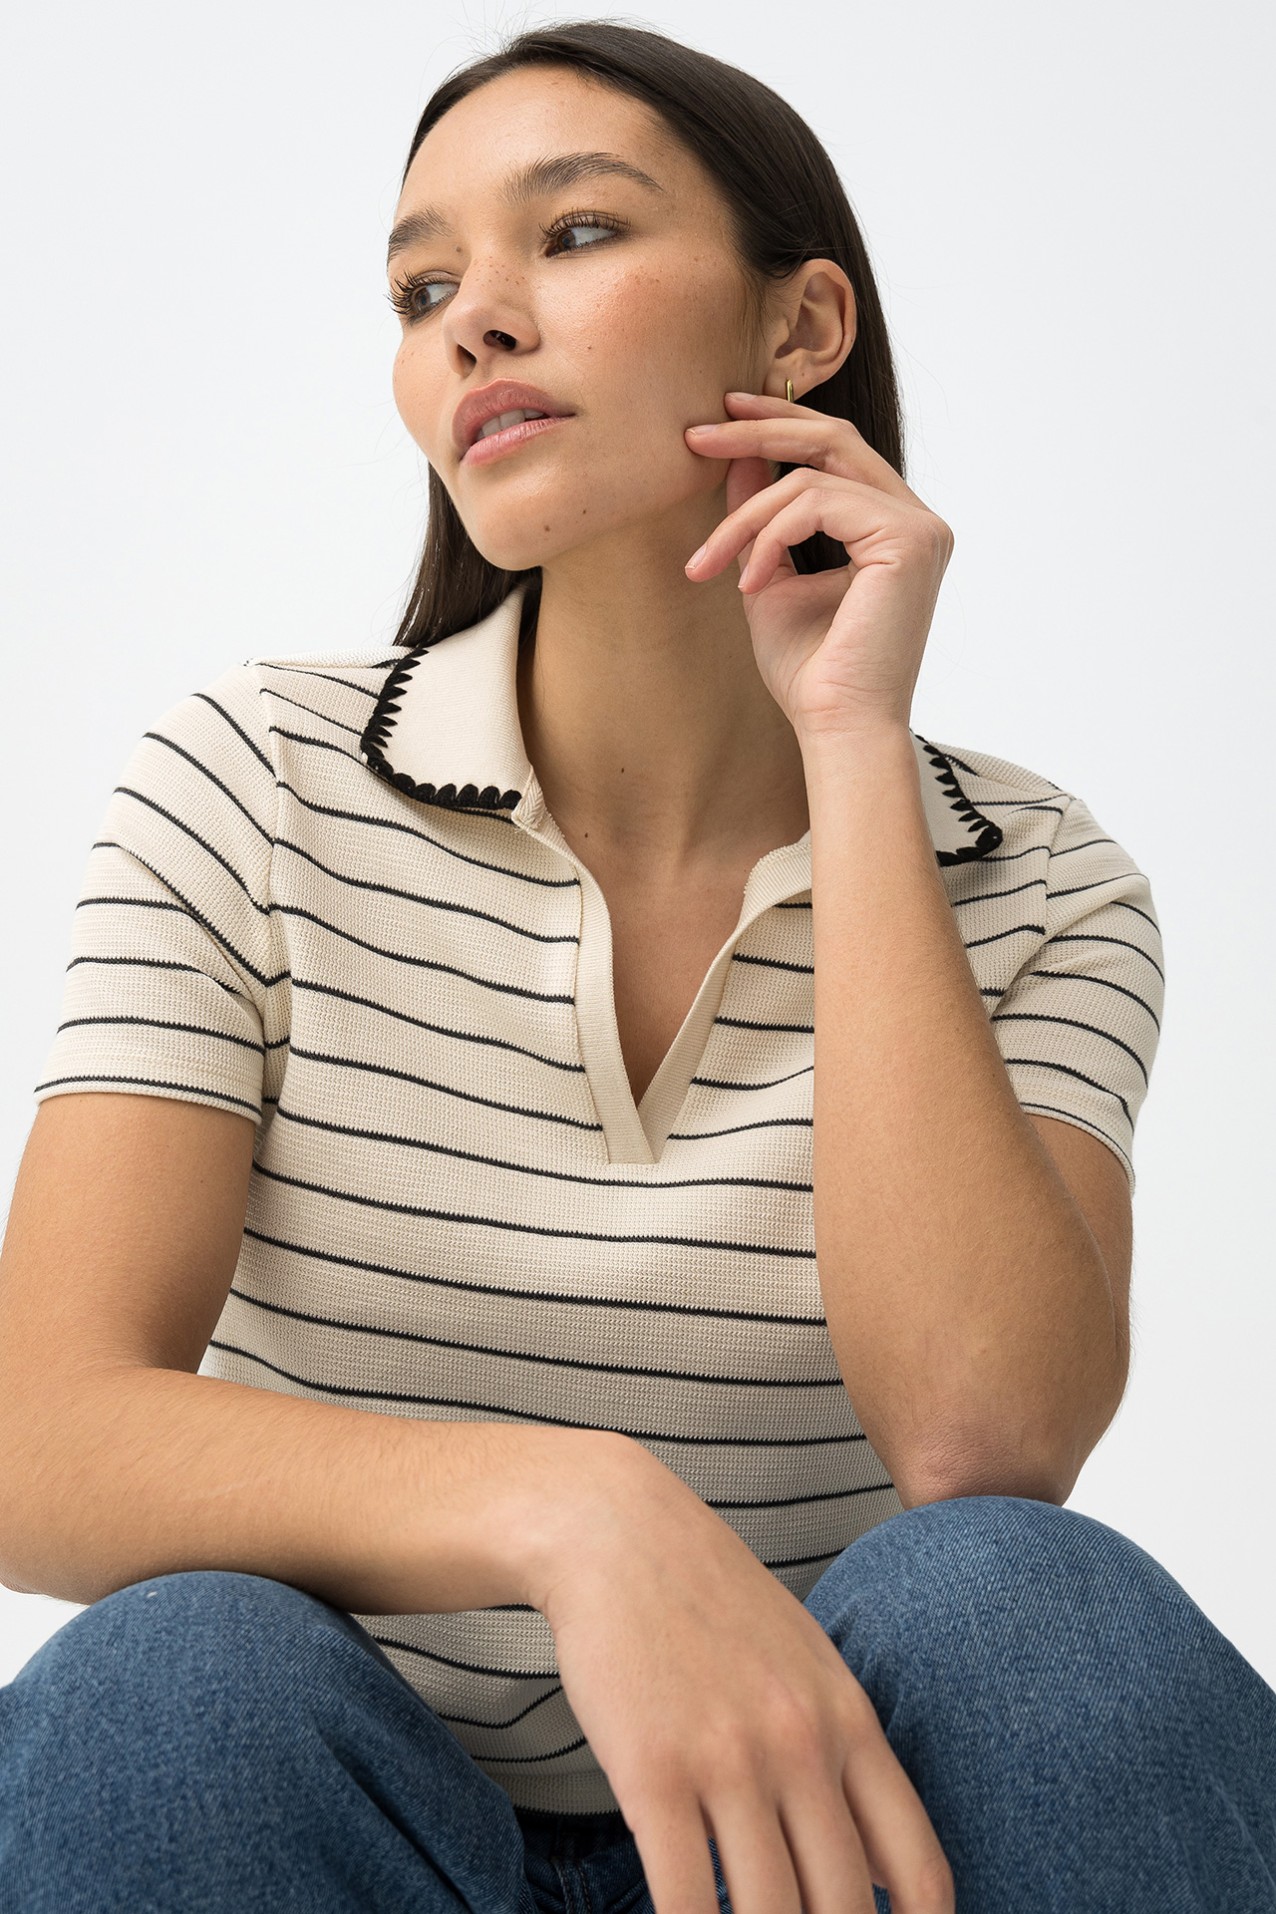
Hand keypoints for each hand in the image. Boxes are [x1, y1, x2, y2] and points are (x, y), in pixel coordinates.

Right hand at [534, 1449, 954, 1913]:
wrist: (617, 1535)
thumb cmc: (710, 1601)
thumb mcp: (805, 1664)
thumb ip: (848, 1760)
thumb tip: (889, 1876)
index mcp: (849, 1722)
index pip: (918, 1869)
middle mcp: (803, 1746)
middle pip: (843, 1909)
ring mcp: (731, 1762)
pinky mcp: (655, 1774)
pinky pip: (686, 1901)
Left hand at [683, 390, 954, 739]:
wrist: (836, 727)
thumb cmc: (809, 671)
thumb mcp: (769, 575)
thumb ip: (759, 515)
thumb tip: (734, 453)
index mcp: (891, 526)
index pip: (836, 450)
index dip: (778, 425)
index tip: (719, 420)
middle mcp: (916, 519)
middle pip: (832, 439)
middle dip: (758, 430)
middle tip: (695, 435)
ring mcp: (919, 527)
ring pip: (812, 477)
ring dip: (745, 517)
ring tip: (708, 563)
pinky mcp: (909, 540)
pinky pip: (819, 503)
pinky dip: (770, 536)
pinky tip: (749, 584)